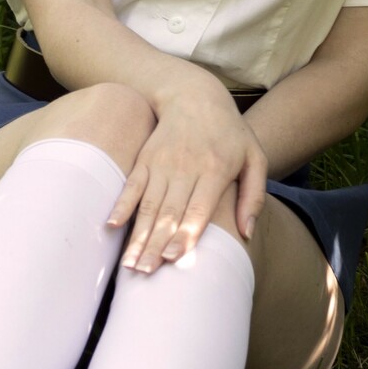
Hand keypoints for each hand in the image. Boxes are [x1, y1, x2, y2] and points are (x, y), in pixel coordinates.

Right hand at [107, 91, 266, 271]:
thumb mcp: (255, 157)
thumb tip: (246, 234)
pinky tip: (111, 226)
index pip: (197, 209)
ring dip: (138, 235)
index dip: (184, 234)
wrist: (195, 94)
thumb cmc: (230, 132)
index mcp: (215, 170)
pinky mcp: (145, 159)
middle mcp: (185, 168)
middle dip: (156, 244)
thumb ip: (254, 196)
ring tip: (129, 264)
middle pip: (169, 213)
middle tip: (144, 273)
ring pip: (148, 205)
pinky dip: (121, 205)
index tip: (173, 258)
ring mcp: (162, 163)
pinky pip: (131, 185)